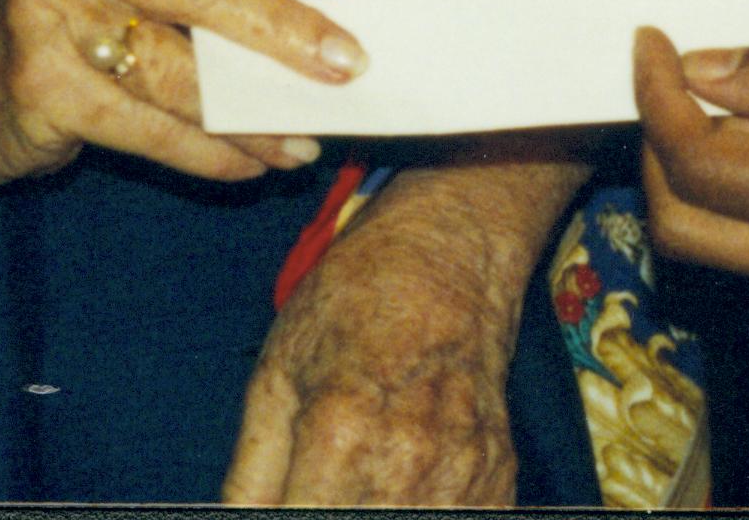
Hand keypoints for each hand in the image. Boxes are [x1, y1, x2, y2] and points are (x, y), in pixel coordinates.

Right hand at [0, 0, 362, 198]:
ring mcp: (42, 9)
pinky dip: (208, 152)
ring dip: (253, 112)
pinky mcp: (38, 86)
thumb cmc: (71, 12)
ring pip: (178, 68)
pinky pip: (148, 127)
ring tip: (306, 137)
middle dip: (284, 27)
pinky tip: (251, 164)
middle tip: (348, 64)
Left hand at [223, 171, 532, 505]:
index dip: (288, 516)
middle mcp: (408, 462)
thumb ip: (250, 479)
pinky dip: (421, 512)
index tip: (286, 500)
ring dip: (377, 510)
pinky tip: (398, 489)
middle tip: (313, 486)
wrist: (450, 254)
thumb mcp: (275, 377)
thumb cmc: (352, 304)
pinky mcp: (498, 480)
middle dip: (327, 508)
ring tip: (351, 485)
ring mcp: (462, 474)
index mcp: (341, 432)